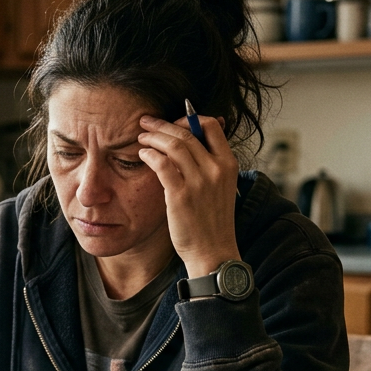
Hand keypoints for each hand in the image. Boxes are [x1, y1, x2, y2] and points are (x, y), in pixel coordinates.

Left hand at [137, 114, 241, 277]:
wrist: (213, 252)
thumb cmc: (212, 221)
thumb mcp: (221, 187)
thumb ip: (209, 165)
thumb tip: (190, 143)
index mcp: (229, 164)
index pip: (212, 126)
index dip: (189, 118)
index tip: (172, 121)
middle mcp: (216, 169)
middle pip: (187, 132)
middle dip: (162, 124)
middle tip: (146, 122)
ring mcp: (199, 182)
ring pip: (173, 144)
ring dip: (153, 137)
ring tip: (141, 138)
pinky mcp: (180, 195)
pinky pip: (162, 164)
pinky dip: (150, 155)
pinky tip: (142, 155)